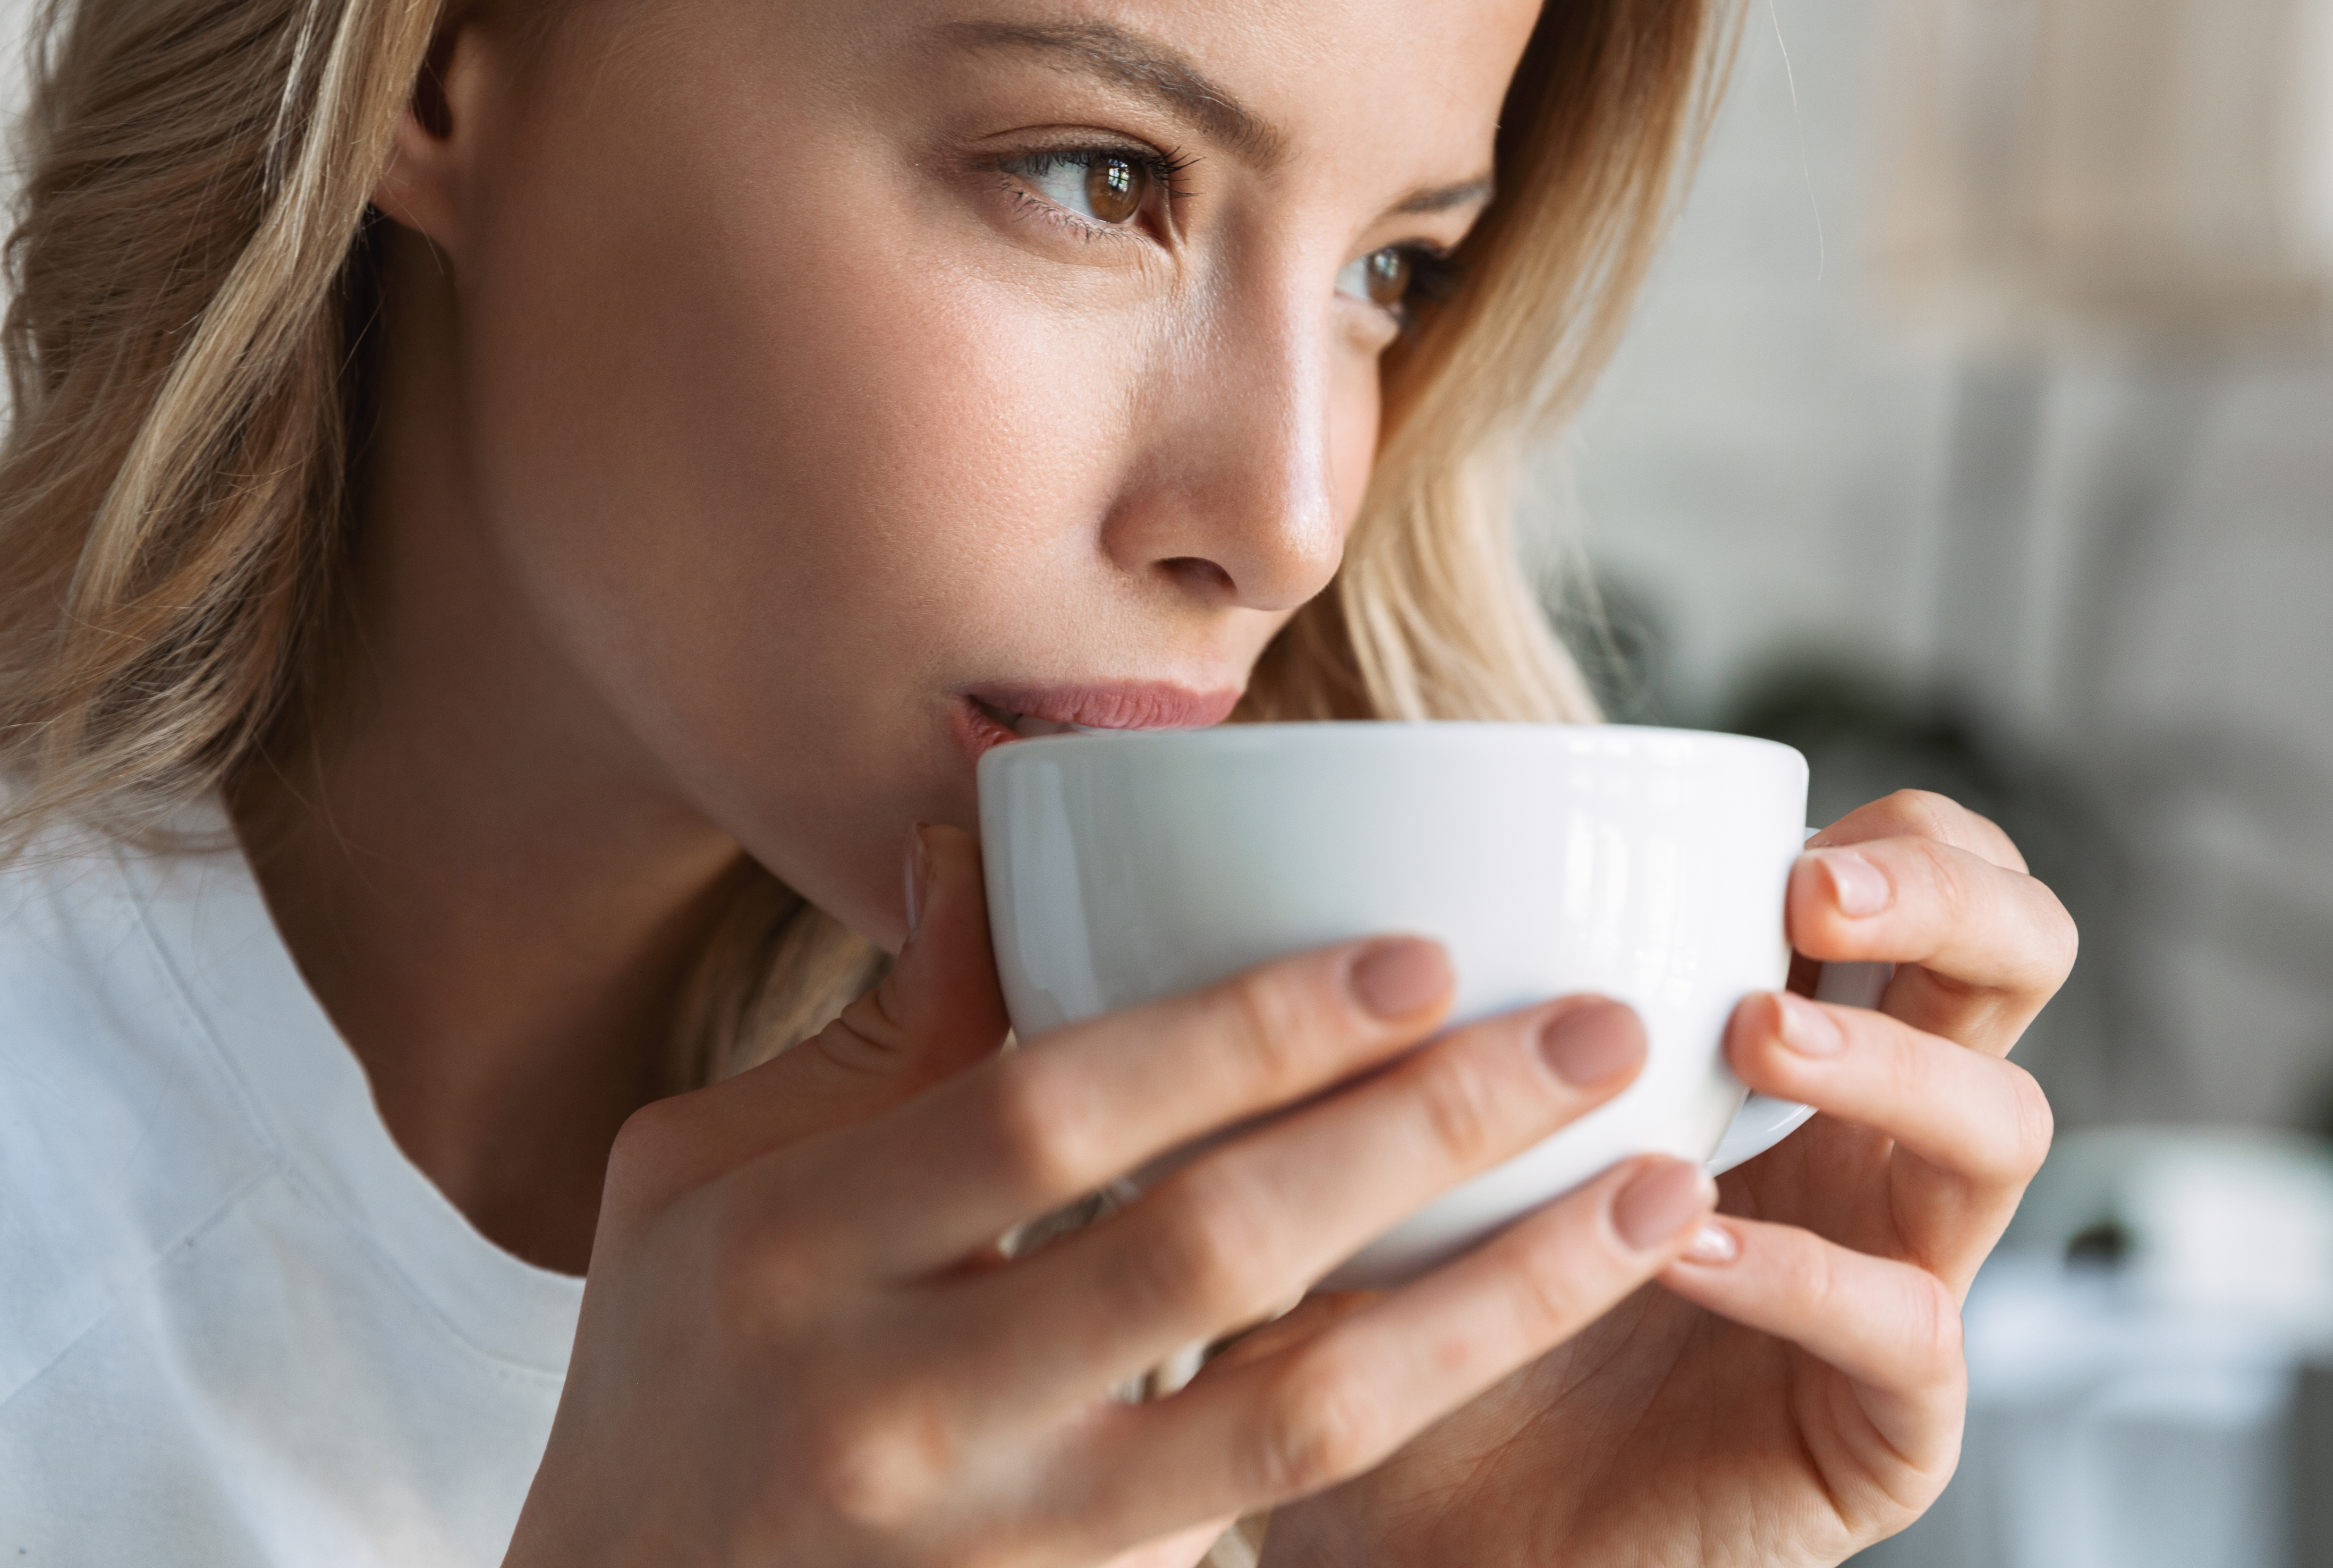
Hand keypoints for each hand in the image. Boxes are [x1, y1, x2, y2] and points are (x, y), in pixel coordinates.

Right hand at [505, 826, 1721, 1566]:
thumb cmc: (672, 1375)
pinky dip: (1427, 1408)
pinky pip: (1282, 1512)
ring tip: (1660, 1195)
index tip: (1420, 953)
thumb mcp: (706, 1183)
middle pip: (1206, 1252)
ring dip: (1499, 1298)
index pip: (1056, 1114)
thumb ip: (877, 1039)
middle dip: (1423, 1133)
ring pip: (1299, 1417)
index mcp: (798, 1251)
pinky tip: (1535, 1322)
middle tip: (1598, 1034)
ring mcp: (999, 1538)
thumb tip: (981, 835)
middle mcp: (902, 1406)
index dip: (1247, 1030)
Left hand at [1258, 789, 2073, 1567]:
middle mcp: (1872, 1143)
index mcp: (1800, 1043)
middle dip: (1947, 902)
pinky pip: (1913, 1329)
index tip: (1781, 841)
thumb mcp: (1436, 1105)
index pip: (1935, 881)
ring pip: (2004, 1129)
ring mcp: (1900, 1276)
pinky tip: (1687, 1245)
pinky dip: (1809, 1275)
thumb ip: (1457, 976)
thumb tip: (1372, 807)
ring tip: (1753, 1037)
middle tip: (1812, 898)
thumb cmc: (1431, 1295)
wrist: (1414, 1521)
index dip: (1901, 837)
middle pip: (2021, 963)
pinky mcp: (1884, 1425)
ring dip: (1888, 1062)